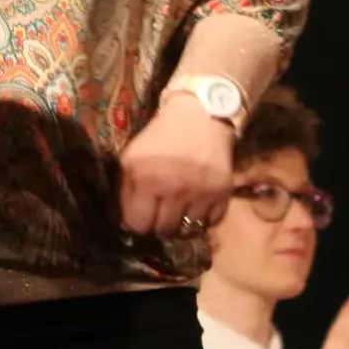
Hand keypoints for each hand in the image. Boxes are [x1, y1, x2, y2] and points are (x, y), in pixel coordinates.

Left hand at [117, 89, 233, 238]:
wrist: (201, 116)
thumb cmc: (161, 138)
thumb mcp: (132, 157)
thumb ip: (126, 191)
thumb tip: (128, 225)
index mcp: (146, 179)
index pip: (138, 225)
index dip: (138, 223)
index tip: (142, 217)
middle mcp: (174, 189)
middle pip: (163, 231)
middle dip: (159, 226)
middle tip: (161, 214)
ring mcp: (200, 193)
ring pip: (187, 231)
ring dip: (182, 224)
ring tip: (179, 211)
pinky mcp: (222, 193)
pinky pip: (210, 223)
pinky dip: (203, 218)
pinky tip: (197, 205)